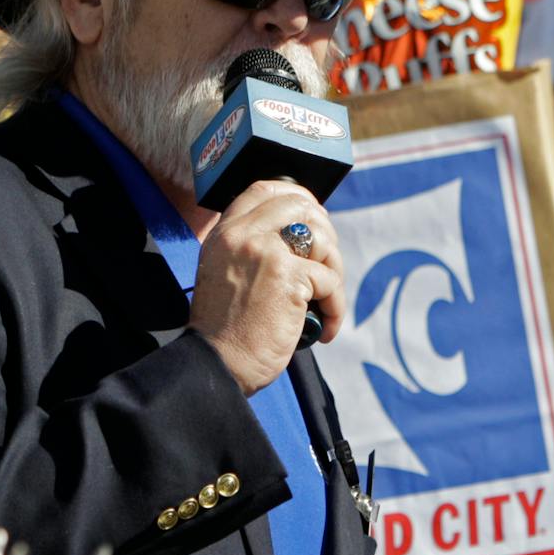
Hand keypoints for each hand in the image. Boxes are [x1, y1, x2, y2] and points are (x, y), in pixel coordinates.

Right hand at [190, 180, 344, 394]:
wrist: (217, 365)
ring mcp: (265, 252)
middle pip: (301, 205)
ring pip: (323, 239)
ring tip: (324, 302)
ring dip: (335, 271)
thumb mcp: (226, 274)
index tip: (313, 219)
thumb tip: (301, 236)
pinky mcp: (288, 277)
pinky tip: (325, 329)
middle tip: (327, 268)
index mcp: (225, 233)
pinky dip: (336, 308)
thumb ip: (251, 249)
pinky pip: (331, 280)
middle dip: (325, 233)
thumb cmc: (227, 332)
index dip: (297, 196)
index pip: (265, 189)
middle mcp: (242, 235)